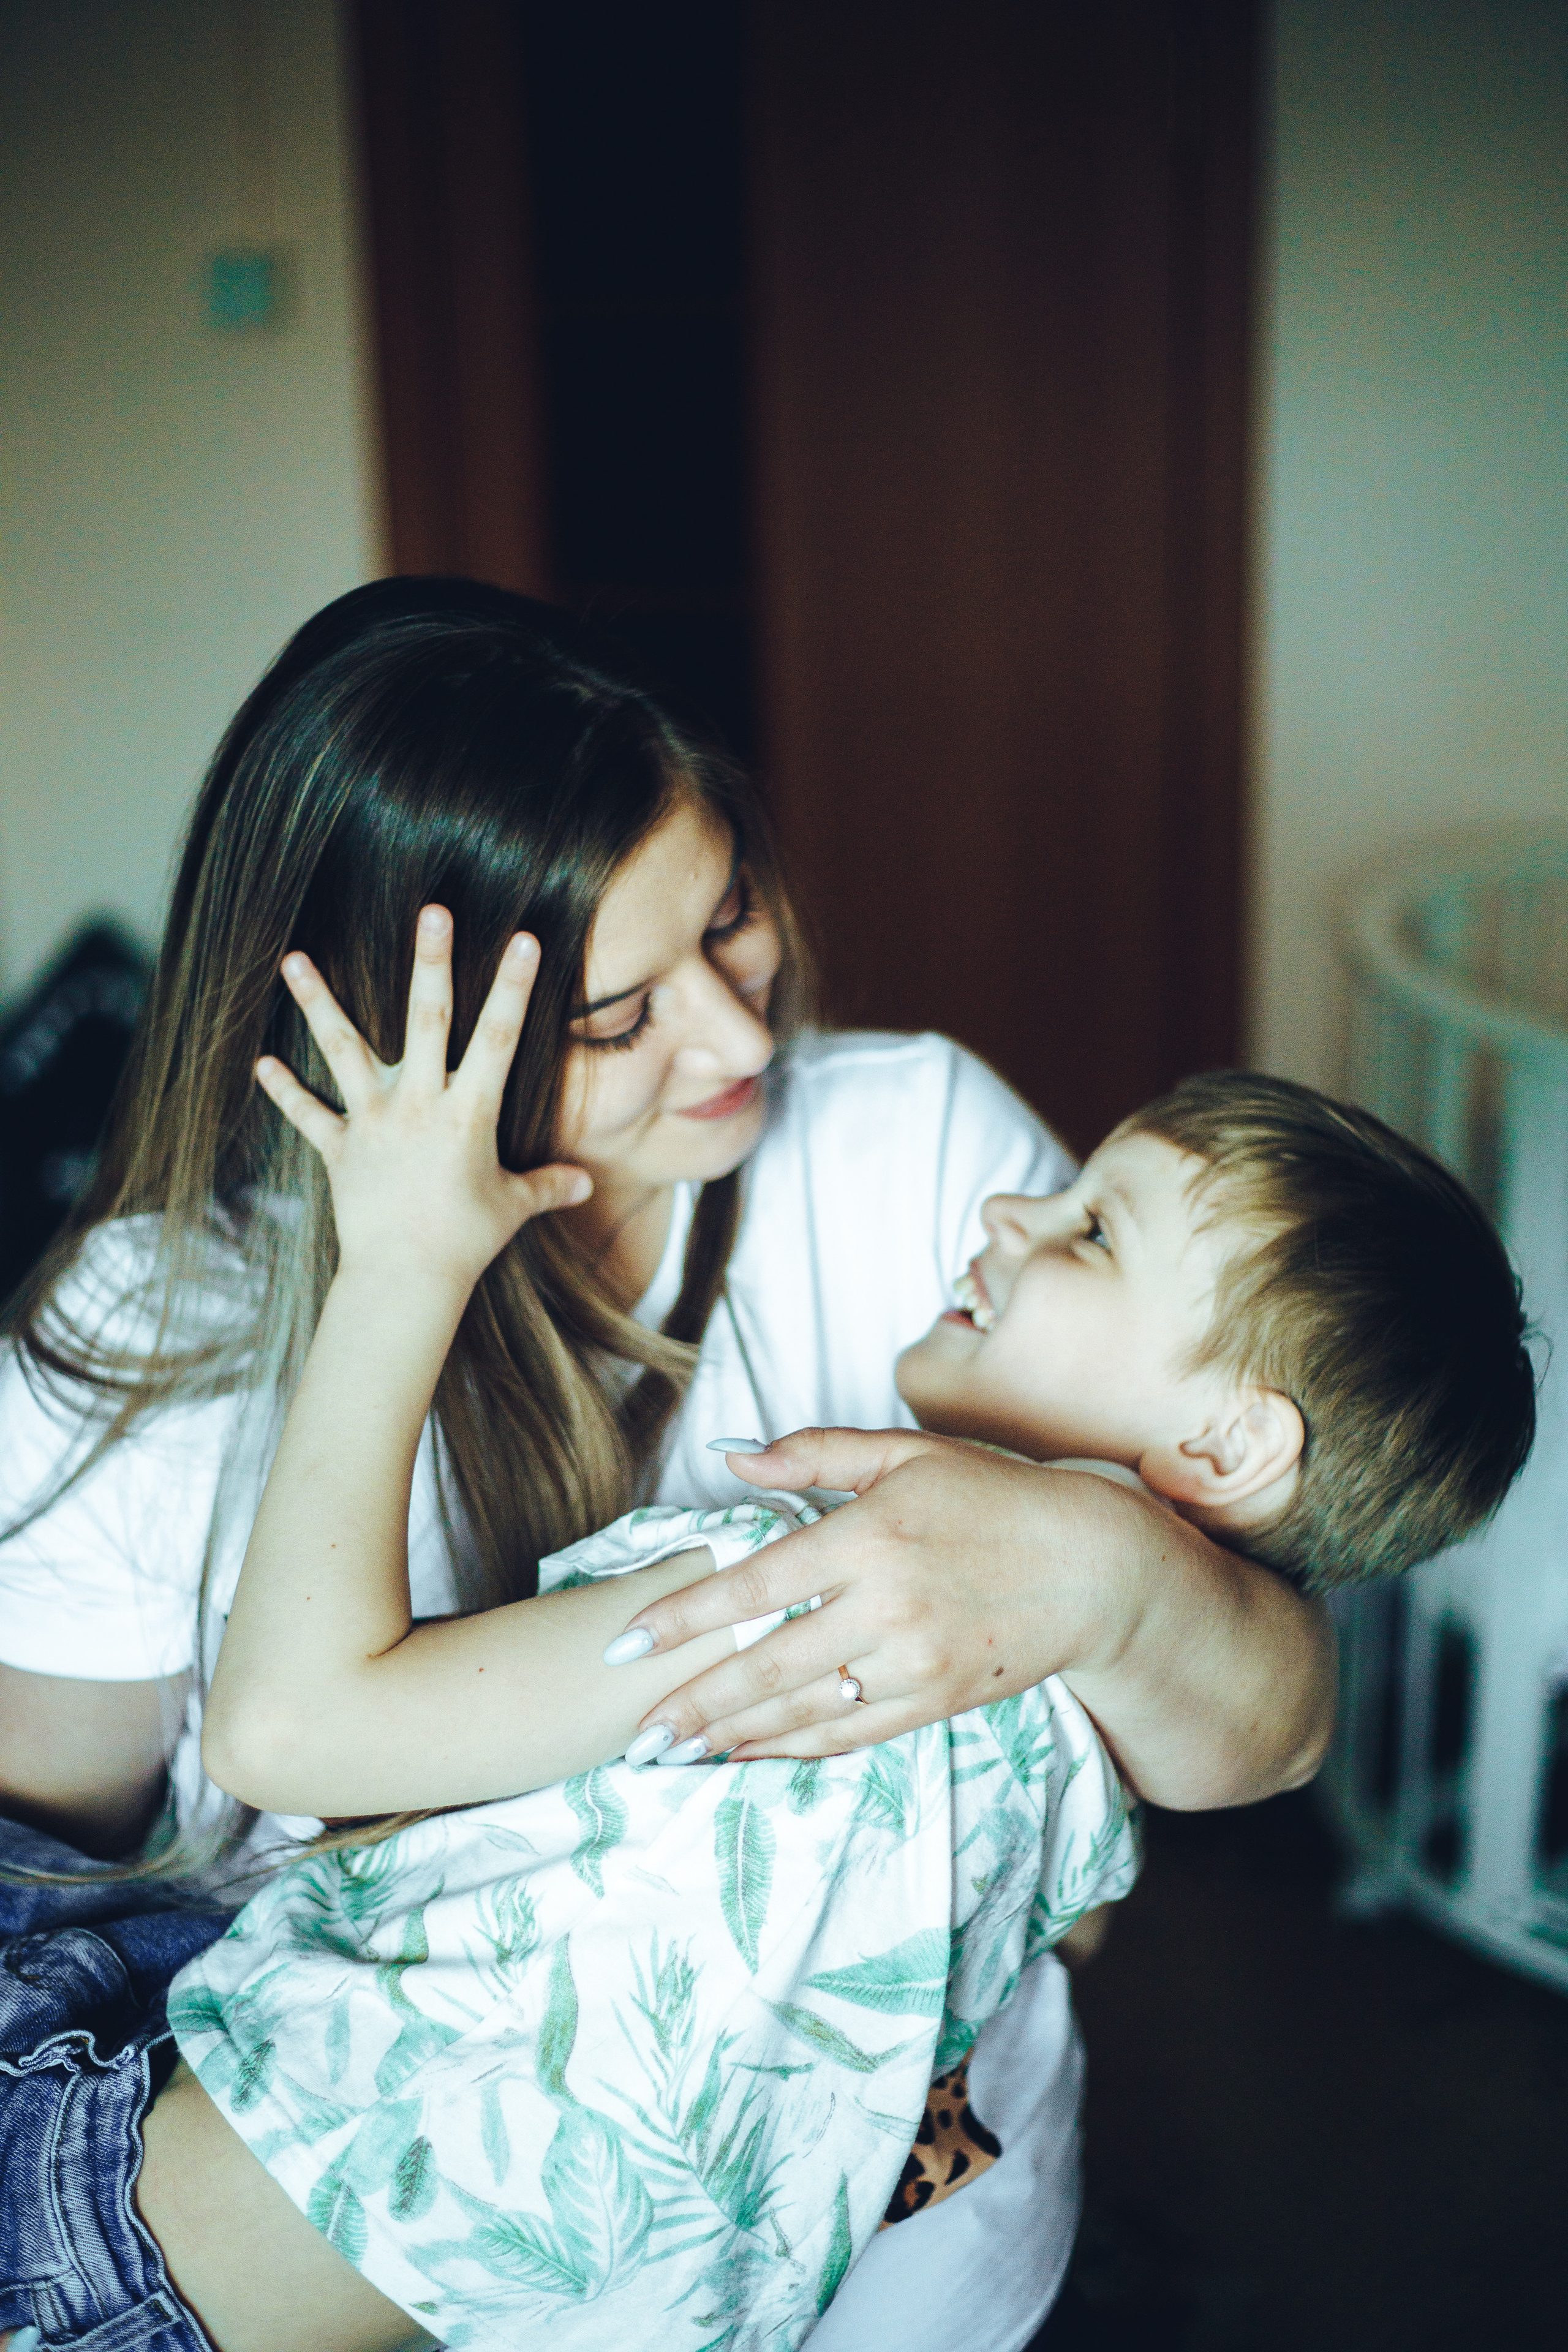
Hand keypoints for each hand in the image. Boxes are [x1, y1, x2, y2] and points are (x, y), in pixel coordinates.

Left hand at [255, 907, 589, 1291]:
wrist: (405, 1279)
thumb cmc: (465, 1242)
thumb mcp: (513, 1208)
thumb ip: (547, 1186)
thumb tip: (583, 1183)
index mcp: (468, 1111)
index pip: (500, 1037)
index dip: (515, 987)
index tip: (525, 939)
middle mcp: (419, 1103)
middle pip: (427, 1019)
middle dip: (432, 963)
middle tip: (431, 912)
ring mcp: (372, 1121)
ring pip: (344, 1049)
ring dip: (318, 1002)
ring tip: (294, 958)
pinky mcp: (339, 1148)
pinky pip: (308, 1113)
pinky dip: (284, 1089)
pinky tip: (261, 1062)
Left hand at [614, 1428, 1121, 1761]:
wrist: (1094, 1567)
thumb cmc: (993, 1498)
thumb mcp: (907, 1453)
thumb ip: (816, 1450)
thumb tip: (732, 1458)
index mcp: (870, 1535)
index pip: (754, 1585)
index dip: (683, 1619)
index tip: (625, 1645)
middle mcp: (887, 1604)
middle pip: (767, 1665)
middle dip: (693, 1703)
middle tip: (634, 1730)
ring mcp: (914, 1662)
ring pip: (802, 1710)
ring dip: (730, 1735)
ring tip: (672, 1752)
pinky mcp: (937, 1701)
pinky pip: (849, 1735)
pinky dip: (793, 1750)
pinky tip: (748, 1755)